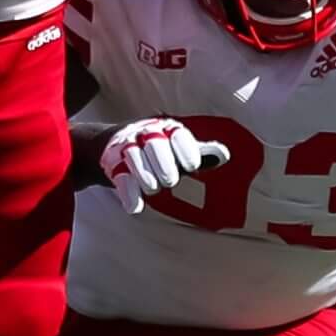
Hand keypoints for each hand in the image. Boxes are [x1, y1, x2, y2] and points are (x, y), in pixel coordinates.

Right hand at [99, 118, 229, 213]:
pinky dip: (128, 194)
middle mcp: (147, 133)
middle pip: (156, 144)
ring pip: (135, 157)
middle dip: (164, 164)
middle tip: (170, 180)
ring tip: (155, 189)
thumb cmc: (159, 150)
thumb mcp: (179, 150)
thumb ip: (200, 153)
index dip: (186, 150)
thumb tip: (224, 155)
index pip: (179, 134)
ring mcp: (127, 146)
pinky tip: (135, 207)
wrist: (113, 146)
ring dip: (147, 178)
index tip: (192, 166)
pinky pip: (120, 177)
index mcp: (169, 128)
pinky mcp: (111, 164)